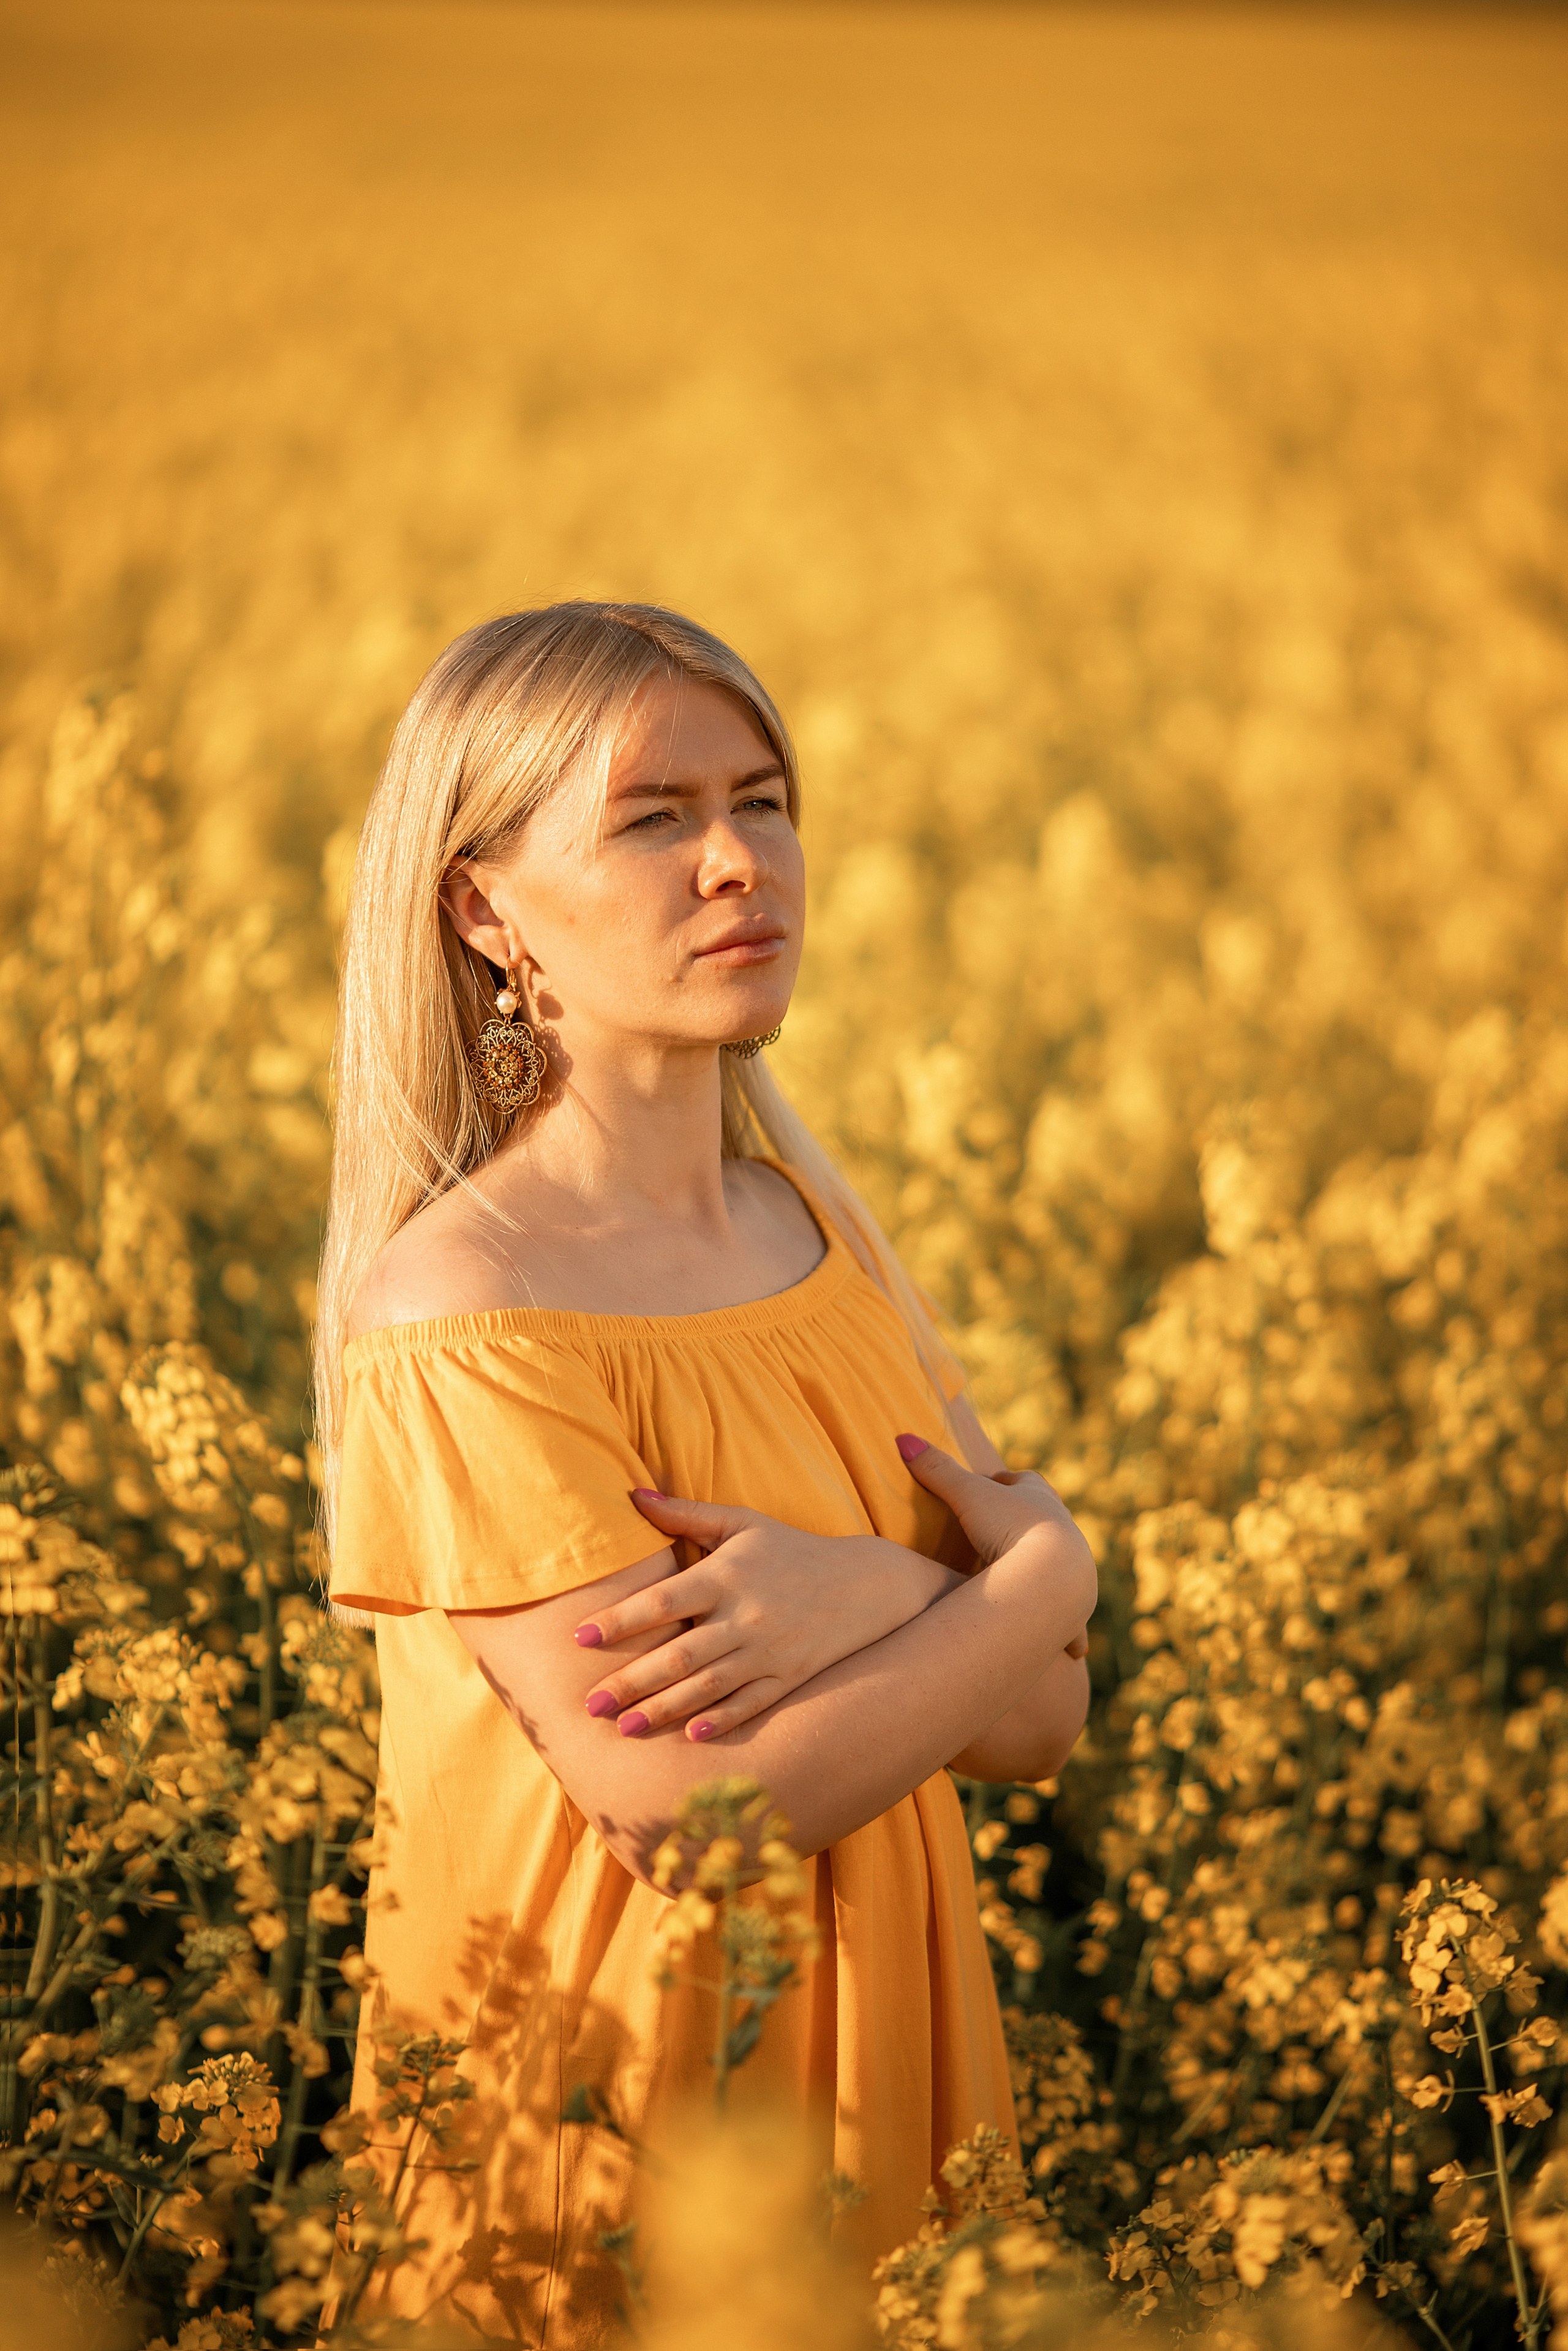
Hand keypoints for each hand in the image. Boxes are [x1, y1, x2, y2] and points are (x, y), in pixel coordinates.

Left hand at [574, 1493, 958, 1740]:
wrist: (863, 1585)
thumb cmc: (789, 1549)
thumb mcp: (741, 1522)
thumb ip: (685, 1514)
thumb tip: (631, 1494)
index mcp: (727, 1576)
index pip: (664, 1601)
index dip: (621, 1620)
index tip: (579, 1636)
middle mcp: (746, 1617)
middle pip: (679, 1654)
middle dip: (631, 1681)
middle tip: (587, 1705)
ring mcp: (768, 1652)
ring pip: (708, 1687)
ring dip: (664, 1709)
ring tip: (622, 1729)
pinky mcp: (788, 1679)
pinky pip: (750, 1705)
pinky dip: (721, 1721)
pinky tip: (689, 1738)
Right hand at [895, 1431, 1094, 1648]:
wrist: (1053, 1574)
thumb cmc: (1011, 1528)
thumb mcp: (967, 1496)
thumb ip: (936, 1470)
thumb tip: (902, 1439)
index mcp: (1039, 1497)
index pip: (1023, 1481)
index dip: (1004, 1483)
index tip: (989, 1486)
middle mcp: (1062, 1529)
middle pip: (1046, 1519)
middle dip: (1029, 1523)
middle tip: (1006, 1532)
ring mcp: (1073, 1567)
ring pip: (1061, 1565)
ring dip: (1044, 1570)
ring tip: (1029, 1583)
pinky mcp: (1075, 1605)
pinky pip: (1074, 1619)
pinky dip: (1070, 1631)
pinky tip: (1073, 1650)